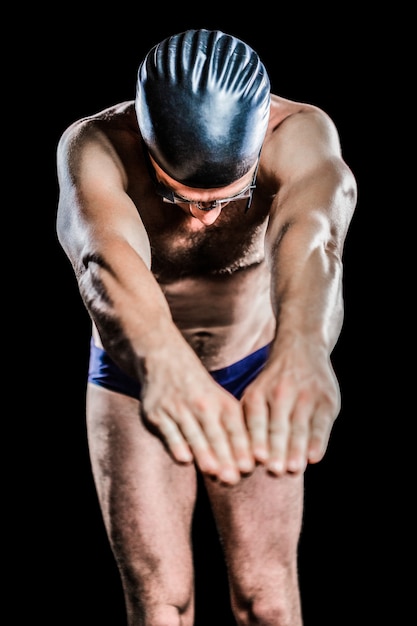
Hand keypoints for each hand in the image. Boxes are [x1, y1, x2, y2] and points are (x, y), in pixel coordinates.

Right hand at [140, 344, 254, 484]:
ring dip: (204, 453)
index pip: (234, 428)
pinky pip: (169, 431)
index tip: (249, 468)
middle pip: (215, 434)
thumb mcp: (220, 401)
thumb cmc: (199, 390)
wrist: (165, 360)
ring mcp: (178, 408)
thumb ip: (232, 428)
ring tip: (212, 472)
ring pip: (193, 434)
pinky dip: (176, 444)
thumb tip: (249, 461)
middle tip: (232, 479)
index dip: (241, 448)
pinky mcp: (157, 412)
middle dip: (225, 457)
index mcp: (221, 403)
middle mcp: (202, 404)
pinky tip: (184, 459)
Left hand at [241, 339, 340, 474]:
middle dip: (277, 448)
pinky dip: (318, 441)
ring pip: (300, 427)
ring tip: (294, 469)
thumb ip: (248, 420)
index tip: (257, 457)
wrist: (302, 348)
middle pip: (278, 425)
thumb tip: (239, 455)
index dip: (257, 438)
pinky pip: (321, 424)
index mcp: (259, 393)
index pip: (256, 419)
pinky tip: (314, 458)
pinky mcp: (326, 400)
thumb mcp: (255, 392)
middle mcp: (281, 393)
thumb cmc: (272, 384)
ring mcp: (306, 395)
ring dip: (297, 449)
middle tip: (274, 469)